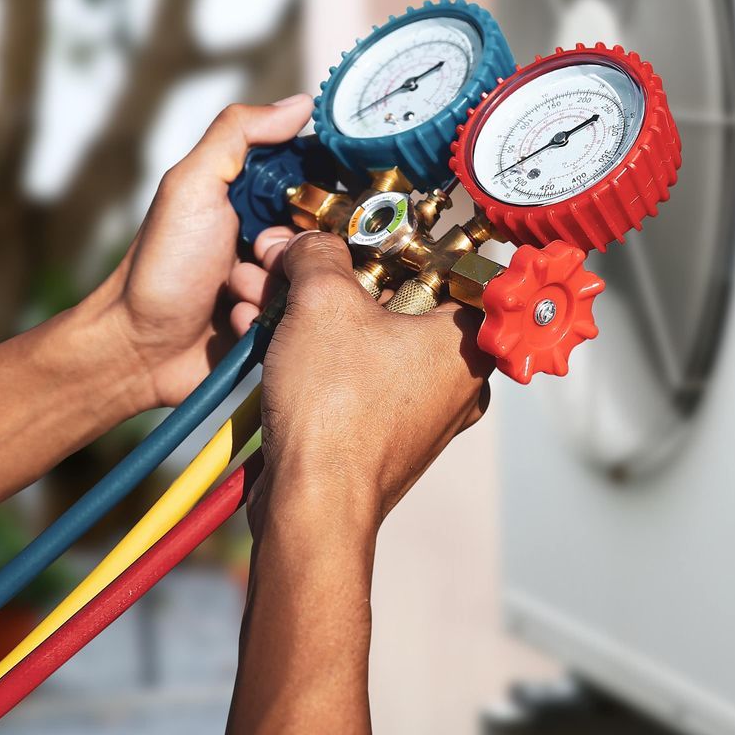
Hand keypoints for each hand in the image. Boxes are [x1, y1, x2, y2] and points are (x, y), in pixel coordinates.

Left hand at [91, 96, 312, 409]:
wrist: (139, 351)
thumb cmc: (159, 265)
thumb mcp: (191, 186)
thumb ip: (237, 134)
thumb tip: (299, 103)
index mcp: (254, 197)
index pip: (317, 178)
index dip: (323, 189)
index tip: (312, 205)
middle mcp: (274, 236)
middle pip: (327, 232)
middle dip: (296, 248)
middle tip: (259, 255)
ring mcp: (279, 282)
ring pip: (320, 278)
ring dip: (280, 288)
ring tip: (237, 294)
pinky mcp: (283, 325)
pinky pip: (308, 318)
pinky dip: (279, 321)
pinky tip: (241, 323)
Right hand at [229, 230, 492, 530]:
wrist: (312, 505)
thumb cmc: (336, 410)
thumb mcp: (322, 301)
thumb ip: (320, 254)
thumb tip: (311, 242)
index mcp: (468, 340)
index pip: (448, 263)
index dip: (395, 239)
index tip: (359, 229)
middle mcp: (456, 378)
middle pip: (397, 298)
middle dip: (335, 275)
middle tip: (294, 257)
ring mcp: (421, 411)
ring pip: (367, 337)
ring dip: (313, 310)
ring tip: (265, 291)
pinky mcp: (383, 434)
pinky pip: (353, 374)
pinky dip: (314, 351)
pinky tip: (267, 332)